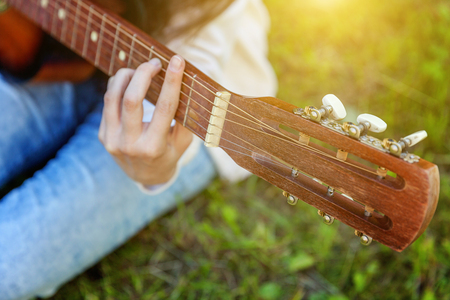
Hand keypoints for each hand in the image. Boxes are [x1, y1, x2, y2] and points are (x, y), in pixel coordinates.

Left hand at [98, 56, 192, 185]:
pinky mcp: (103, 134)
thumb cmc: (169, 153)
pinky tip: (129, 80)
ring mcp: (112, 140)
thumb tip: (192, 83)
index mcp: (154, 148)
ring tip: (141, 69)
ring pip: (113, 97)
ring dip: (127, 76)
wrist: (144, 175)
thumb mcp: (183, 141)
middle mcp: (130, 145)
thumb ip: (187, 117)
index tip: (178, 61)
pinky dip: (118, 86)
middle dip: (144, 74)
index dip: (172, 82)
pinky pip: (107, 102)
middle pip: (132, 99)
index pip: (165, 109)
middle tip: (155, 62)